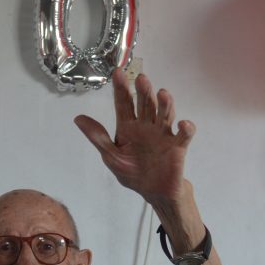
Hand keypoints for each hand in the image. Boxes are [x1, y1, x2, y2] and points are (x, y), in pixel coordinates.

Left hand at [74, 70, 194, 204]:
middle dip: (144, 91)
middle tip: (141, 78)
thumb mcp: (111, 156)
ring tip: (163, 93)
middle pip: (146, 104)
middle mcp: (146, 126)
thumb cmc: (132, 172)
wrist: (153, 192)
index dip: (121, 88)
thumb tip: (78, 118)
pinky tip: (183, 124)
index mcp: (128, 127)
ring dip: (165, 104)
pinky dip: (185, 129)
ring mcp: (163, 134)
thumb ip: (98, 137)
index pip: (124, 104)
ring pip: (165, 114)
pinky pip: (184, 135)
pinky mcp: (177, 146)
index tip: (117, 73)